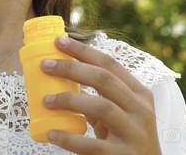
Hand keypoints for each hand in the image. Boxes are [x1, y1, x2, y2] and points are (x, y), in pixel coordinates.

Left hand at [40, 36, 161, 154]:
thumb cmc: (127, 140)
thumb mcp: (122, 115)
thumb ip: (101, 98)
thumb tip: (63, 78)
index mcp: (140, 94)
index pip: (110, 64)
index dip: (84, 51)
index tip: (59, 41)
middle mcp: (141, 110)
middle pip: (104, 80)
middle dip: (72, 68)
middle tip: (45, 65)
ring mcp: (134, 133)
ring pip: (101, 107)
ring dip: (69, 100)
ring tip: (46, 100)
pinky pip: (92, 144)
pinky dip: (69, 138)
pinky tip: (52, 133)